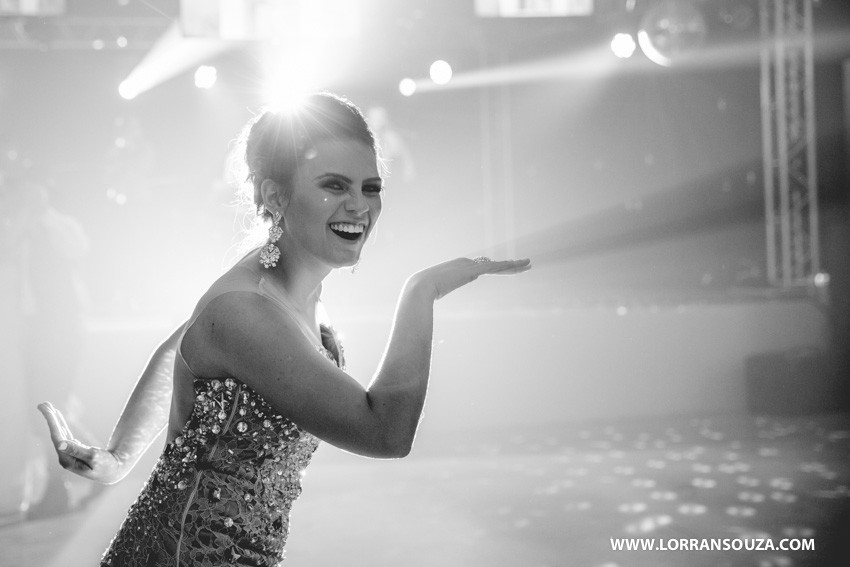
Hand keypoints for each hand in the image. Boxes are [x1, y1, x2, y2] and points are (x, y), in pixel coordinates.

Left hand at [37, 402, 123, 483]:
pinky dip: (61, 425)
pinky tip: (57, 419)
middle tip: (43, 404)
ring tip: (48, 407)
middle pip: (55, 434)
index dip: (51, 422)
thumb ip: (77, 450)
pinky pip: (65, 435)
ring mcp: (69, 454)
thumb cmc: (106, 465)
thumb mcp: (93, 457)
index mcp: (67, 459)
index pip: (57, 437)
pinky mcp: (74, 451)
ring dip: (54, 420)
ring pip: (59, 434)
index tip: (46, 409)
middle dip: (49, 418)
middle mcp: (65, 457)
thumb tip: (60, 444)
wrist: (114, 472)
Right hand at [410, 257, 531, 300]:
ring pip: (497, 264)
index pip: (481, 265)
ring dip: (514, 264)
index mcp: (458, 266)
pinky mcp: (472, 271)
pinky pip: (495, 267)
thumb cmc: (421, 293)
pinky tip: (519, 265)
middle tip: (524, 263)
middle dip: (509, 264)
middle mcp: (465, 262)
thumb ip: (436, 295)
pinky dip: (508, 266)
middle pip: (492, 263)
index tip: (504, 267)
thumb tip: (433, 302)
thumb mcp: (432, 293)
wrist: (419, 287)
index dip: (495, 267)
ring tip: (528, 263)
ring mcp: (469, 265)